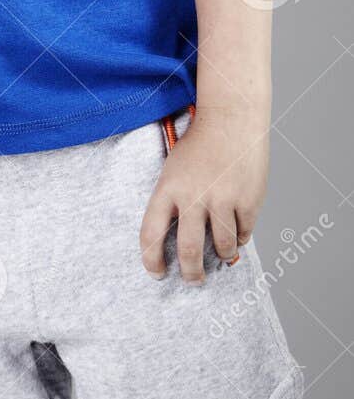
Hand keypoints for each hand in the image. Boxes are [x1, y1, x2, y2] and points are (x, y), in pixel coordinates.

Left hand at [139, 108, 268, 283]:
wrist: (230, 118)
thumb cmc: (199, 146)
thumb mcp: (173, 170)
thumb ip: (174, 203)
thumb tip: (178, 243)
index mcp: (167, 189)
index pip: (151, 234)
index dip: (151, 260)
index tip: (157, 273)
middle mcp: (193, 197)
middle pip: (189, 250)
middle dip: (190, 273)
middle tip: (192, 280)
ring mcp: (222, 199)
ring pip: (222, 247)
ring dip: (221, 257)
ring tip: (220, 257)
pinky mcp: (248, 200)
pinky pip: (243, 233)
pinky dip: (240, 238)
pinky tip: (236, 233)